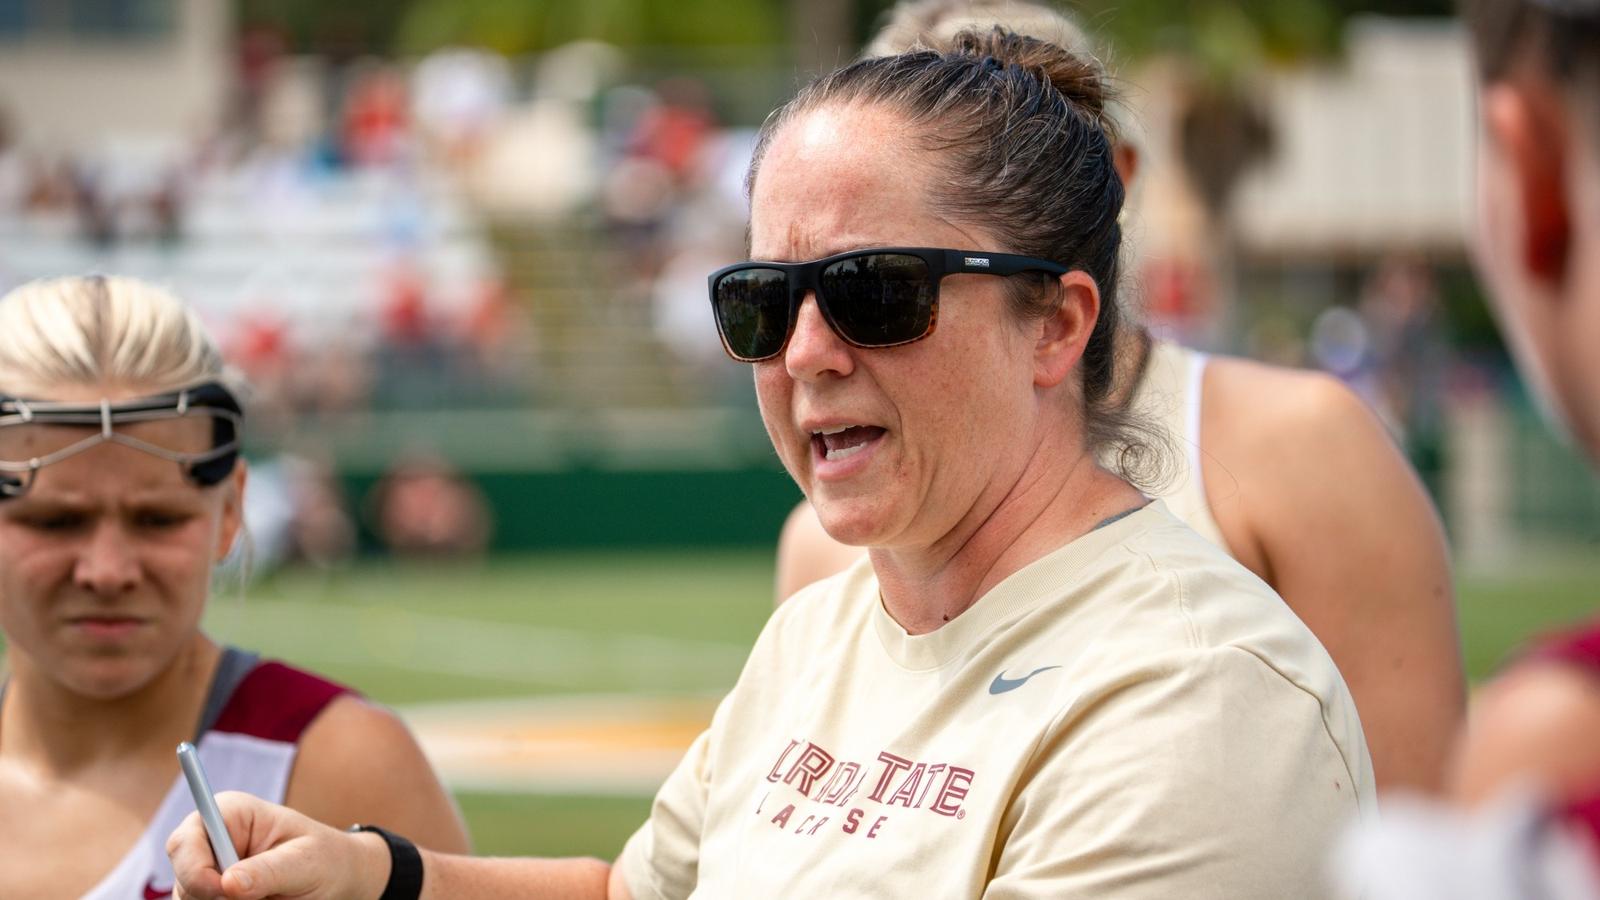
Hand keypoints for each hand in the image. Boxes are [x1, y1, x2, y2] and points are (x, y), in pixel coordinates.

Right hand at [167, 791, 388, 898]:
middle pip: (184, 881)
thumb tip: (227, 883)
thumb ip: (270, 870)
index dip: (193, 869)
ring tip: (270, 897)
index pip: (184, 841)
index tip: (222, 889)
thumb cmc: (326, 860)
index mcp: (230, 816)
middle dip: (213, 897)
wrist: (338, 881)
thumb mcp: (307, 861)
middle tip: (258, 898)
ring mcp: (209, 875)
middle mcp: (211, 844)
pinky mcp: (214, 898)